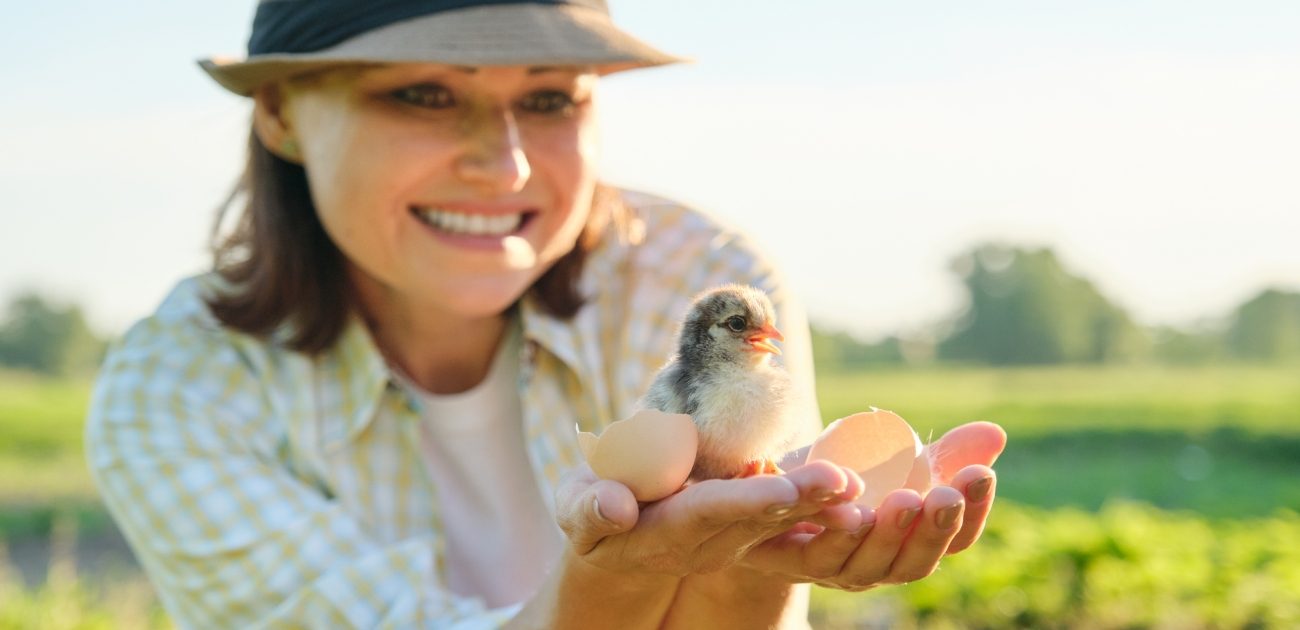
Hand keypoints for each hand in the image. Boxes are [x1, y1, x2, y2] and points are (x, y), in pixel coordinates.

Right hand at [555, 459, 869, 576]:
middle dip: (799, 501)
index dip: (745, 502)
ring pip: (778, 522)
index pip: (708, 513)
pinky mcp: (742, 530)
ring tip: (855, 481)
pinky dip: (817, 504)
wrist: (610, 536)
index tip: (783, 492)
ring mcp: (726, 541)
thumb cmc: (589, 511)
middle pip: (756, 520)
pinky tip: (853, 487)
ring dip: (819, 504)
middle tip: (842, 480)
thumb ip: (589, 507)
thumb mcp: (576, 508)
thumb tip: (617, 508)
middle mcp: (703, 543)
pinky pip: (784, 518)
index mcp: (663, 532)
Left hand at [739, 421, 1006, 589]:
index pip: (955, 540)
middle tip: (944, 494)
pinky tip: (843, 504)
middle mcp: (877, 567)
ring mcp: (834, 570)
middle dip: (934, 529)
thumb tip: (995, 434)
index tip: (981, 473)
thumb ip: (942, 452)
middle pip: (915, 563)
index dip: (973, 512)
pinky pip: (813, 551)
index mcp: (909, 544)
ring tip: (903, 500)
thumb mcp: (894, 460)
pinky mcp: (790, 560)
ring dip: (887, 534)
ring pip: (866, 564)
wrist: (768, 490)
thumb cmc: (843, 476)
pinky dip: (830, 529)